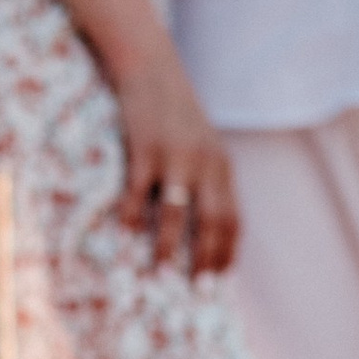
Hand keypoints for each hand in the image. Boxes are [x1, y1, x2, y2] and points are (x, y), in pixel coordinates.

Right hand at [109, 45, 238, 272]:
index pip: (233, 218)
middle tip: (198, 290)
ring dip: (169, 248)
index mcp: (222, 166)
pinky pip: (138, 191)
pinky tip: (125, 234)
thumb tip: (202, 223)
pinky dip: (131, 216)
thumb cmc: (173, 112)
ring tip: (161, 275)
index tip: (220, 278)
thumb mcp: (201, 144)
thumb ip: (206, 178)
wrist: (152, 68)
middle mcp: (205, 163)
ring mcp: (175, 156)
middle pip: (212, 221)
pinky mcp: (146, 148)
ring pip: (175, 213)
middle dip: (206, 259)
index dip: (228, 251)